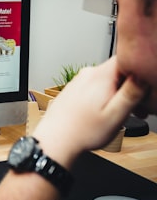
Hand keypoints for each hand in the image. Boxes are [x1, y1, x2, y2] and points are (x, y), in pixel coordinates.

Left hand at [33, 57, 147, 166]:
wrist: (54, 141)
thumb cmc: (82, 132)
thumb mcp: (116, 115)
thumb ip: (132, 93)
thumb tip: (143, 75)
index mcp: (100, 76)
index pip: (126, 59)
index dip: (140, 72)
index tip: (144, 89)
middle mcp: (87, 74)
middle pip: (117, 71)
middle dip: (130, 87)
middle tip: (137, 109)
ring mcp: (78, 81)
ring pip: (106, 80)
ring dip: (117, 94)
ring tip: (118, 115)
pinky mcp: (73, 89)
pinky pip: (94, 87)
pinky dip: (103, 97)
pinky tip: (102, 113)